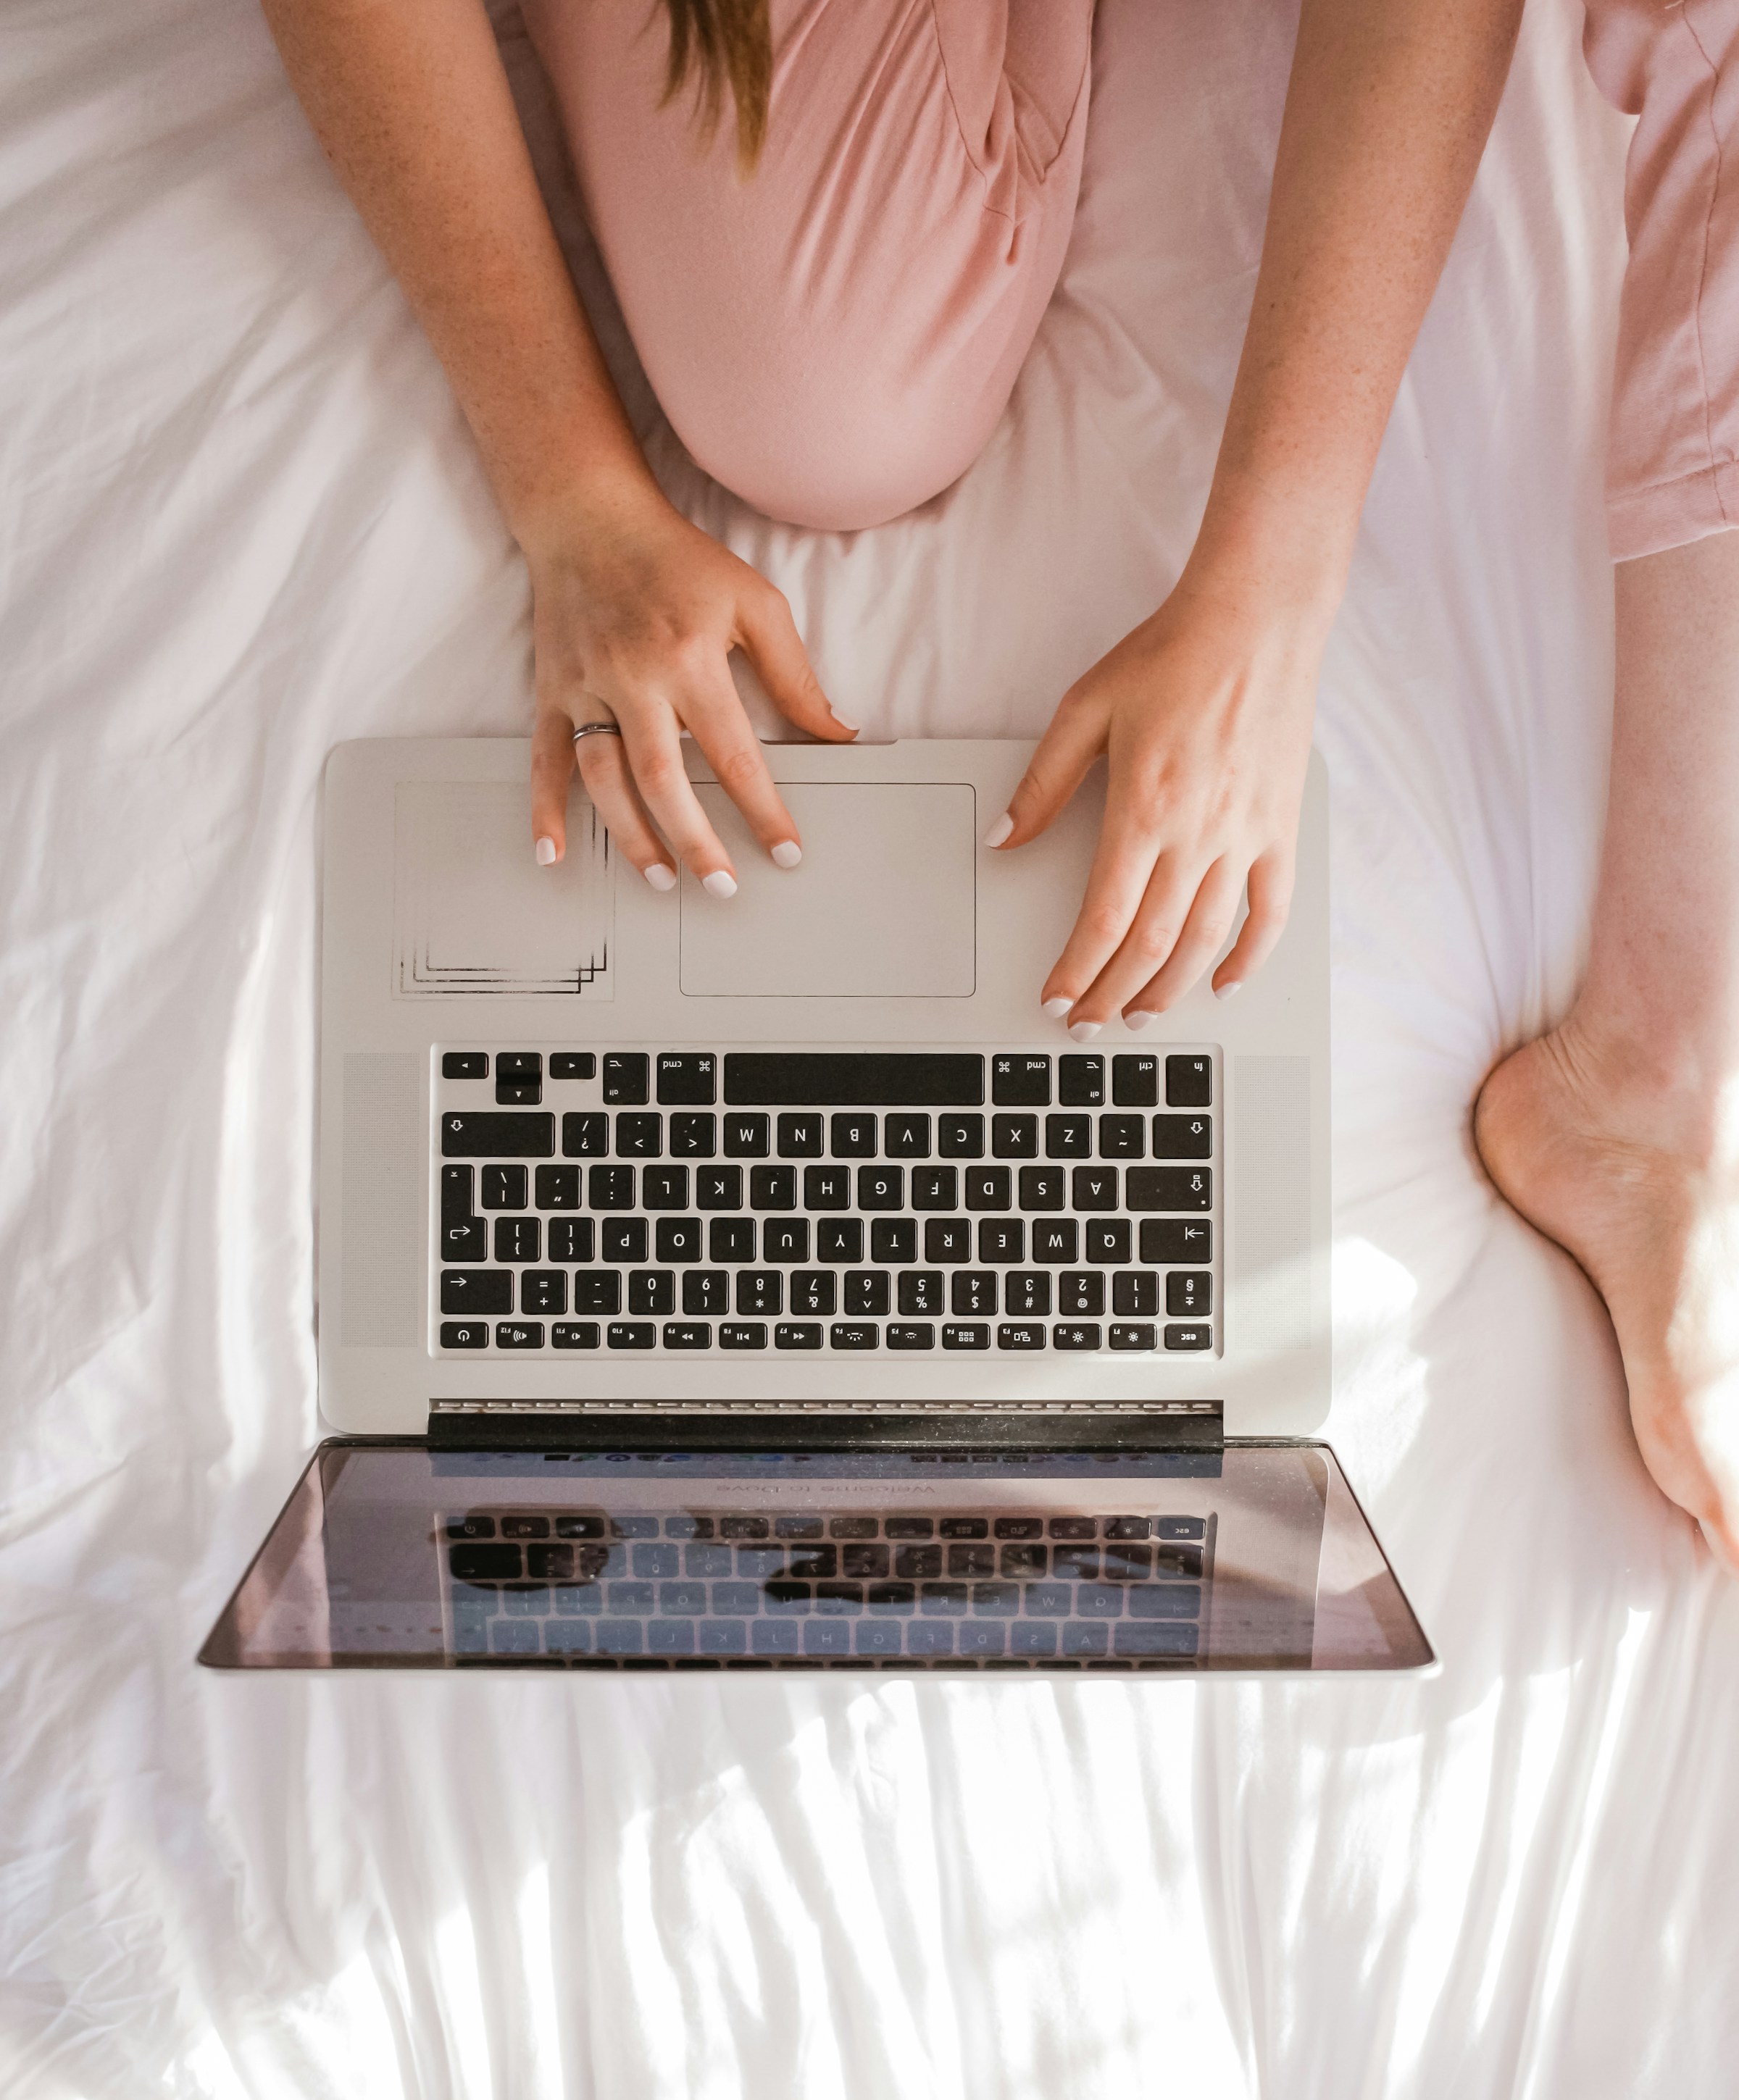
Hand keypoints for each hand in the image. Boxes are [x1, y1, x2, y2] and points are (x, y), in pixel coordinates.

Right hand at [525, 481, 855, 889]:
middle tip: (724, 887)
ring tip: (662, 879)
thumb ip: (795, 675)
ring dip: (631, 836)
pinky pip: (544, 758)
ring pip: (604, 778)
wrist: (590, 516)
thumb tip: (837, 734)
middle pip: (664, 779)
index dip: (763, 810)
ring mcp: (586, 687)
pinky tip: (553, 853)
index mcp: (691, 658)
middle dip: (696, 841)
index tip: (786, 852)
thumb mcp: (755, 603)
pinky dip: (544, 808)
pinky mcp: (551, 690)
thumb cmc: (679, 561)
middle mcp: (634, 678)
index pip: (734, 754)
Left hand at [989, 569, 1322, 1031]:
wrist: (1255, 619)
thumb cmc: (1171, 655)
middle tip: (1088, 1023)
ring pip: (1207, 939)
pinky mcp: (1281, 828)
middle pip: (1152, 943)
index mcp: (1142, 808)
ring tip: (1141, 1017)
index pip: (1105, 917)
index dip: (1078, 970)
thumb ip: (1044, 783)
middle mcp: (1197, 833)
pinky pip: (1270, 910)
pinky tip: (1226, 984)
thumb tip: (1005, 839)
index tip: (1057, 1000)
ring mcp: (1245, 835)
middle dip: (1114, 994)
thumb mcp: (1085, 708)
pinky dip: (1250, 956)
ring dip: (1171, 989)